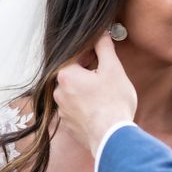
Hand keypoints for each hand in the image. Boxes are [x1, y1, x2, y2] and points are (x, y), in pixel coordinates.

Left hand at [54, 32, 136, 155]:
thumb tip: (101, 34)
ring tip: (106, 93)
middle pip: (74, 74)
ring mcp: (62, 111)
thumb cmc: (113, 102)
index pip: (76, 56)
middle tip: (108, 75)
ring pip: (75, 92)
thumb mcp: (113, 68)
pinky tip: (101, 107)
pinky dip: (87, 105)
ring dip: (87, 89)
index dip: (92, 53)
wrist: (112, 137)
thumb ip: (104, 48)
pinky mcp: (68, 125)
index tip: (104, 56)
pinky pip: (76, 108)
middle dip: (90, 72)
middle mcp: (58, 92)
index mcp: (66, 75)